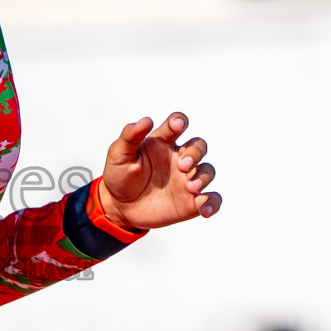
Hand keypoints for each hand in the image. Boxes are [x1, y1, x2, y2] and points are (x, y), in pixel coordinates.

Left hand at [99, 112, 220, 231]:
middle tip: (182, 166)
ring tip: (190, 187)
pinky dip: (212, 203)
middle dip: (195, 153)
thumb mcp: (118, 155)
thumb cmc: (119, 176)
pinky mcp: (191, 202)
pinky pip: (212, 199)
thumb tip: (146, 120)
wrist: (119, 207)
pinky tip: (203, 210)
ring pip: (208, 171)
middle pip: (199, 146)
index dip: (180, 121)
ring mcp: (187, 180)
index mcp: (162, 143)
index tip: (177, 125)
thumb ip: (130, 136)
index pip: (177, 124)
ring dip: (203, 177)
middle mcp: (179, 159)